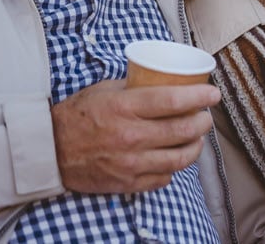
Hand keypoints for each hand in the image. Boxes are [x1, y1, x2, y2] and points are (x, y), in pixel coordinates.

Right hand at [51, 78, 220, 193]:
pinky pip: (163, 178)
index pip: (173, 101)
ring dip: (195, 146)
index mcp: (125, 107)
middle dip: (203, 121)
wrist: (50, 150)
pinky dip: (174, 168)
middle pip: (182, 130)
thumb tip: (162, 80)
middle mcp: (131, 136)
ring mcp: (130, 163)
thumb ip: (134, 87)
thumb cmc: (78, 114)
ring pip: (178, 158)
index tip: (213, 94)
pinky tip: (175, 157)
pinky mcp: (127, 183)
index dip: (199, 97)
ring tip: (198, 137)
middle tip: (207, 115)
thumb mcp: (105, 89)